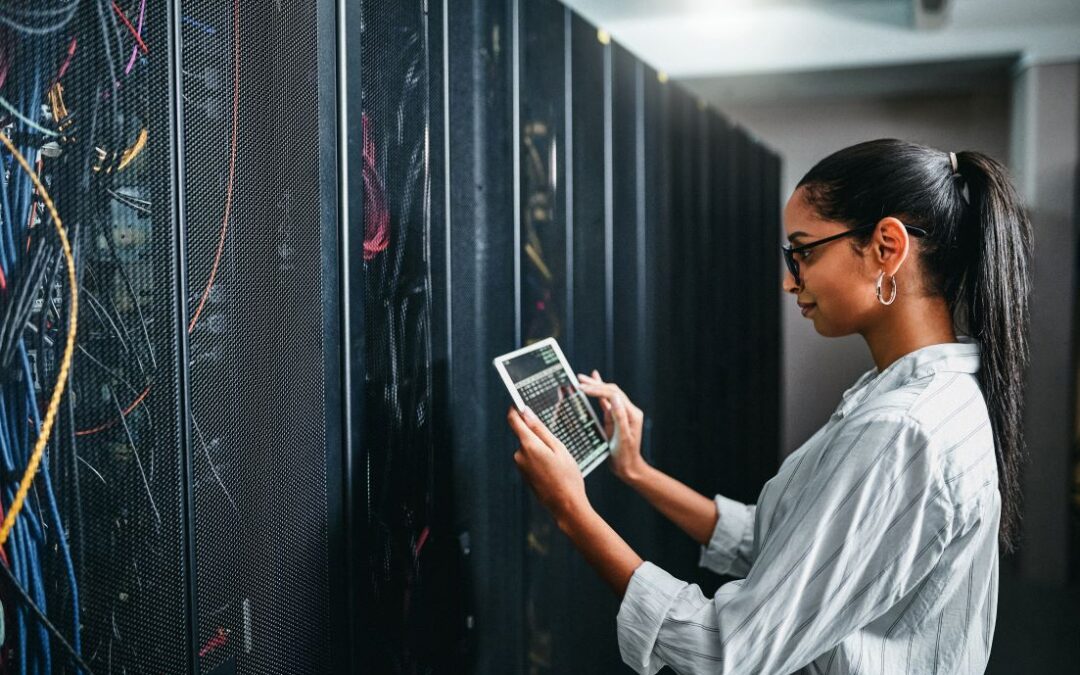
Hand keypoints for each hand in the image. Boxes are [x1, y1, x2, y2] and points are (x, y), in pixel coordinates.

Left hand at [507, 405, 589, 526]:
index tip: (520, 403)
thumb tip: (526, 412)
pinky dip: (540, 461)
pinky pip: (530, 460)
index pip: (513, 420)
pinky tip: (553, 471)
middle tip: (557, 447)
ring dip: (541, 450)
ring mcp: (520, 467)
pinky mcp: (524, 476)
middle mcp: (519, 455)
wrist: (566, 506)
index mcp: (528, 445)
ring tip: (558, 463)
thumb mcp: (558, 448)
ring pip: (529, 449)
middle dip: (538, 436)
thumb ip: (540, 429)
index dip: (515, 410)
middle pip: (524, 435)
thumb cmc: (567, 476)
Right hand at [577, 371, 645, 483]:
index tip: (582, 389)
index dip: (598, 390)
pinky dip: (598, 394)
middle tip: (579, 380)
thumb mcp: (622, 438)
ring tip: (582, 379)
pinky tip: (592, 387)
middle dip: (595, 384)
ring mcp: (620, 414)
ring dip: (595, 386)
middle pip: (610, 391)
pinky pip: (606, 403)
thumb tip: (614, 398)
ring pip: (607, 395)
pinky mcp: (614, 419)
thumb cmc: (625, 456)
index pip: (613, 395)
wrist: (627, 468)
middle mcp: (627, 410)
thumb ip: (619, 417)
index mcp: (631, 413)